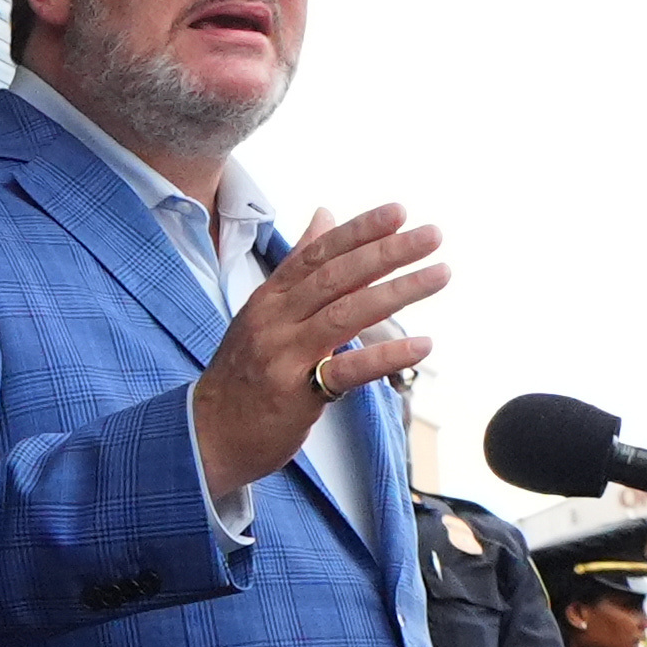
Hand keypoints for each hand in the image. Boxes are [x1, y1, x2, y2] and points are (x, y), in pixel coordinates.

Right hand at [188, 202, 445, 500]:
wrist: (207, 434)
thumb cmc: (243, 373)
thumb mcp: (265, 311)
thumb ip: (300, 266)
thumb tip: (325, 215)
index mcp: (270, 298)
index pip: (318, 253)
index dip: (358, 230)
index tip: (399, 212)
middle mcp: (275, 320)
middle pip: (336, 277)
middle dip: (387, 252)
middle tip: (432, 235)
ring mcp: (283, 355)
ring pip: (345, 314)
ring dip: (397, 292)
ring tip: (439, 274)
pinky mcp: (296, 394)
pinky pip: (347, 371)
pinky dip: (386, 356)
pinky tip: (421, 345)